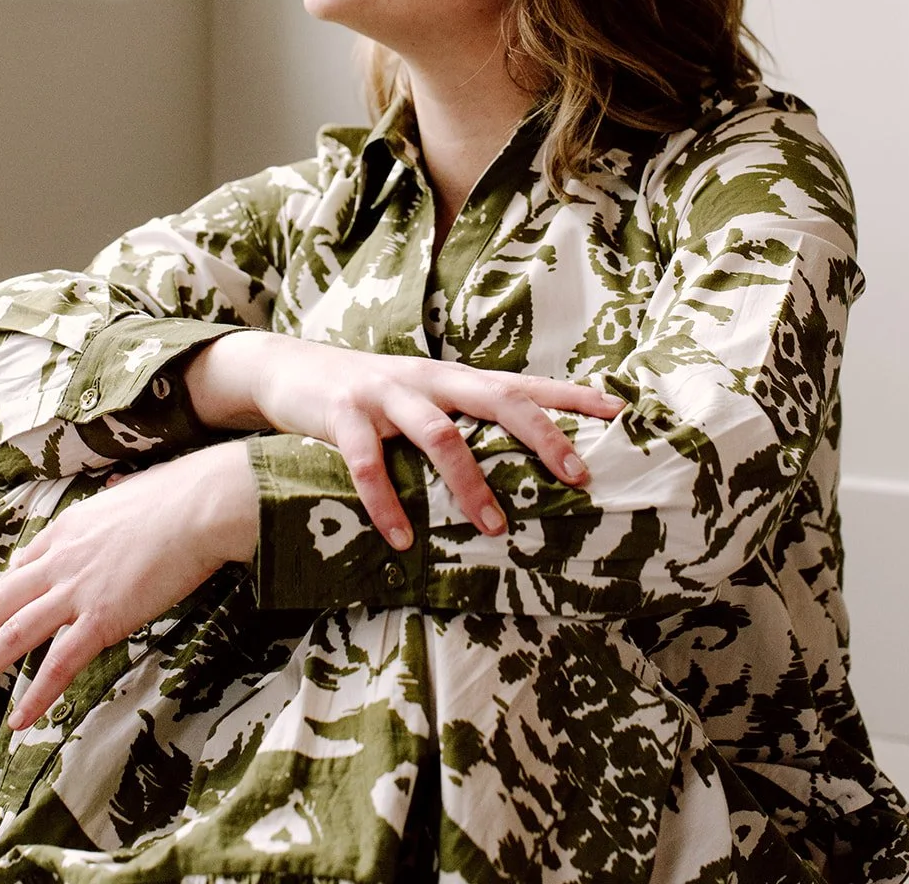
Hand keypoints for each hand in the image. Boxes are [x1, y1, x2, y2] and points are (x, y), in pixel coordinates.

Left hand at [0, 440, 256, 729]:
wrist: (203, 505)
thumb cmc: (182, 493)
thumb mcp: (135, 488)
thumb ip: (118, 497)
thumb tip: (118, 489)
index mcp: (71, 526)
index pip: (25, 564)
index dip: (4, 592)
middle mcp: (63, 559)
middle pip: (2, 602)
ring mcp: (78, 590)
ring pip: (15, 635)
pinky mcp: (101, 619)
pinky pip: (60, 664)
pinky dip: (37, 695)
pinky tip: (19, 721)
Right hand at [186, 334, 623, 551]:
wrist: (288, 368)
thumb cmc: (368, 396)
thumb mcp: (419, 398)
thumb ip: (461, 420)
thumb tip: (516, 463)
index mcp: (451, 378)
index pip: (522, 383)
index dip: (570, 396)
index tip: (619, 411)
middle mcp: (426, 379)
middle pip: (496, 399)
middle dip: (540, 436)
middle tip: (577, 476)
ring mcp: (384, 394)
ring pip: (439, 434)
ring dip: (470, 483)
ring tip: (494, 528)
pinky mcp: (342, 414)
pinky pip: (367, 463)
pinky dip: (386, 503)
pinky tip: (401, 539)